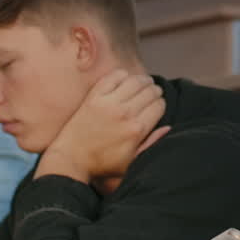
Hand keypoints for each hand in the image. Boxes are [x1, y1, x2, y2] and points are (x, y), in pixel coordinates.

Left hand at [35, 69, 169, 188]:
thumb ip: (151, 143)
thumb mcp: (132, 162)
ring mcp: (108, 103)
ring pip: (134, 81)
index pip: (159, 105)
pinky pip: (113, 77)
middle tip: (154, 92)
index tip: (158, 105)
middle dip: (155, 91)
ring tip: (144, 82)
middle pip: (149, 91)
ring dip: (143, 80)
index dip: (162, 104)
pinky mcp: (94, 97)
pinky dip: (122, 75)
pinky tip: (125, 79)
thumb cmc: (103, 165)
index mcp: (136, 130)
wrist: (72, 159)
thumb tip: (167, 127)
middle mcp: (125, 113)